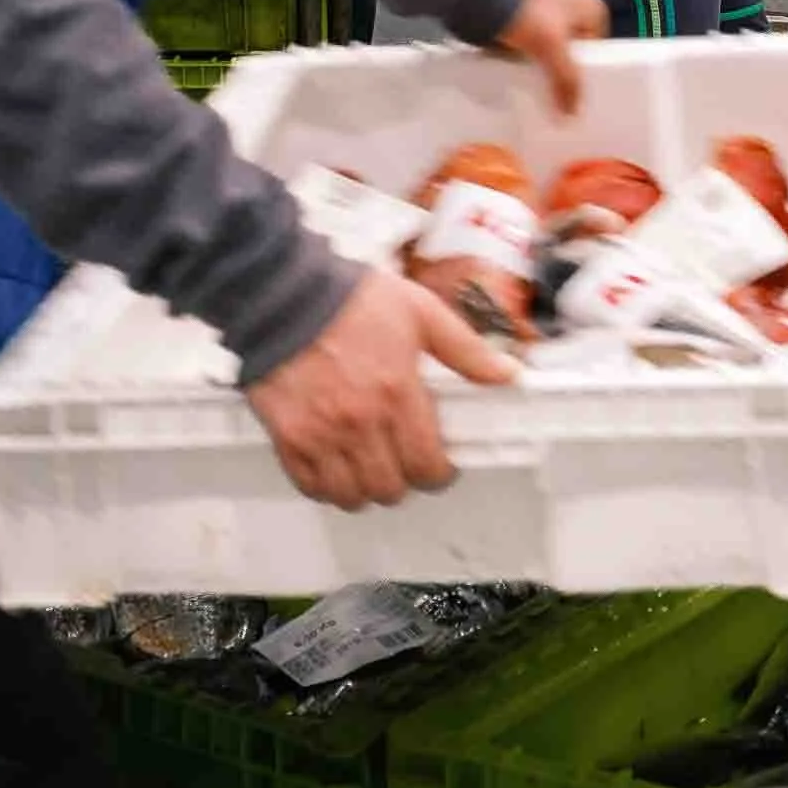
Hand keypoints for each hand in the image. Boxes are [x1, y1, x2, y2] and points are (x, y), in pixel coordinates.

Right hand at [248, 269, 509, 510]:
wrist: (282, 292)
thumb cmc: (348, 299)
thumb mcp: (420, 312)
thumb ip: (465, 349)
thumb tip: (505, 374)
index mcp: (397, 392)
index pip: (428, 465)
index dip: (438, 473)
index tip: (437, 465)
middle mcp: (361, 421)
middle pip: (390, 488)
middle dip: (402, 481)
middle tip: (401, 463)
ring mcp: (321, 433)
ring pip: (351, 495)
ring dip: (364, 489)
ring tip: (368, 469)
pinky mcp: (288, 436)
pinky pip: (310, 486)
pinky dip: (325, 485)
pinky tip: (333, 467)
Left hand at [494, 0, 609, 112]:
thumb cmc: (529, 10)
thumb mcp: (553, 48)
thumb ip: (566, 81)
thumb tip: (571, 115)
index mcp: (592, 9)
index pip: (598, 51)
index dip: (589, 74)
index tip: (577, 96)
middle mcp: (572, 5)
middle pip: (572, 50)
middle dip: (562, 72)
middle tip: (555, 99)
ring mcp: (545, 7)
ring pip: (547, 47)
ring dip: (539, 65)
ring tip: (534, 89)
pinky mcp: (521, 11)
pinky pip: (526, 42)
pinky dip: (522, 56)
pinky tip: (516, 72)